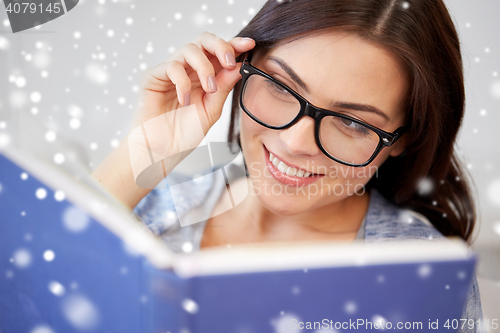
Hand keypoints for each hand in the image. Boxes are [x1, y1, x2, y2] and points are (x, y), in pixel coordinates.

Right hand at [130, 31, 254, 134]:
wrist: (160, 152)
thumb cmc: (183, 134)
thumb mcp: (211, 111)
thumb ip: (223, 88)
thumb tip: (238, 66)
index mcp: (205, 76)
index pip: (219, 53)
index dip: (235, 45)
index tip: (250, 44)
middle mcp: (188, 70)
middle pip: (204, 40)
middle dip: (220, 46)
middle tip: (229, 62)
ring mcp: (170, 72)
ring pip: (189, 48)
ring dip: (204, 67)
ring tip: (209, 89)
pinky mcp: (153, 76)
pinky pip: (172, 66)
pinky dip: (183, 82)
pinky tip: (184, 101)